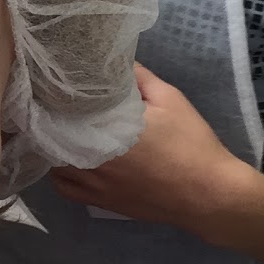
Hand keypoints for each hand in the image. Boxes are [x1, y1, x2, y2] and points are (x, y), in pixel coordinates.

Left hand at [47, 65, 256, 234]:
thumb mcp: (169, 98)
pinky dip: (60, 173)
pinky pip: (63, 188)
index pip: (65, 108)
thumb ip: (138, 77)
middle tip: (57, 105)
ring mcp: (92, 183)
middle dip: (54, 119)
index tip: (55, 85)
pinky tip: (69, 161)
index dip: (56, 96)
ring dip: (55, 145)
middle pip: (55, 134)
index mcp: (105, 127)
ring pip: (55, 161)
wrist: (209, 194)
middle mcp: (91, 156)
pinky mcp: (99, 202)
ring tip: (62, 130)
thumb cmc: (191, 144)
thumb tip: (115, 61)